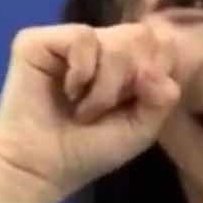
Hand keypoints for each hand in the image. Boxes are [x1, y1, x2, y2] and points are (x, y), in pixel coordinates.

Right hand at [0, 23, 182, 202]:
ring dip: (105, 86)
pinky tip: (67, 92)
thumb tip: (153, 70)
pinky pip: (82, 37)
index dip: (156, 74)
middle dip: (131, 80)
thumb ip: (162, 98)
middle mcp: (102, 44)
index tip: (135, 105)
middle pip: (142, 35)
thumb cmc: (89, 150)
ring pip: (116, 39)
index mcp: (128, 61)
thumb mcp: (141, 129)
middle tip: (107, 109)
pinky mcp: (39, 39)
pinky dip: (82, 71)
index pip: (163, 43)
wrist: (40, 167)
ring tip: (83, 110)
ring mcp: (72, 40)